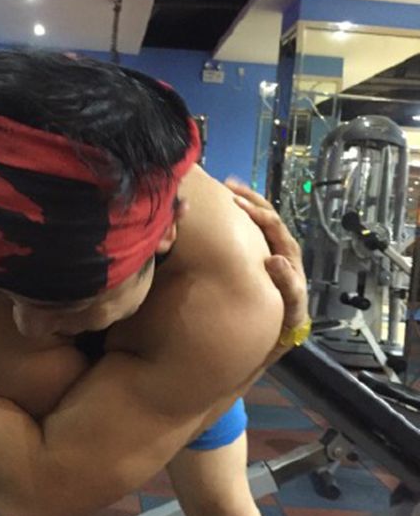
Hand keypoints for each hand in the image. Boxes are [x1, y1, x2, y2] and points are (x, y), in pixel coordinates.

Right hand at [225, 178, 307, 331]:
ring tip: (225, 189)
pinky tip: (224, 214)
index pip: (273, 225)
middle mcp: (281, 246)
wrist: (285, 330)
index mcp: (289, 254)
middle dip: (249, 197)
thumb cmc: (288, 317)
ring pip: (259, 219)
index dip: (257, 212)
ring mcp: (270, 249)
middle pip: (267, 214)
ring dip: (245, 202)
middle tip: (227, 185)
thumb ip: (288, 283)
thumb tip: (274, 259)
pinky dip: (238, 218)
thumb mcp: (292, 303)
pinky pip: (250, 232)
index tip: (237, 204)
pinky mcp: (259, 255)